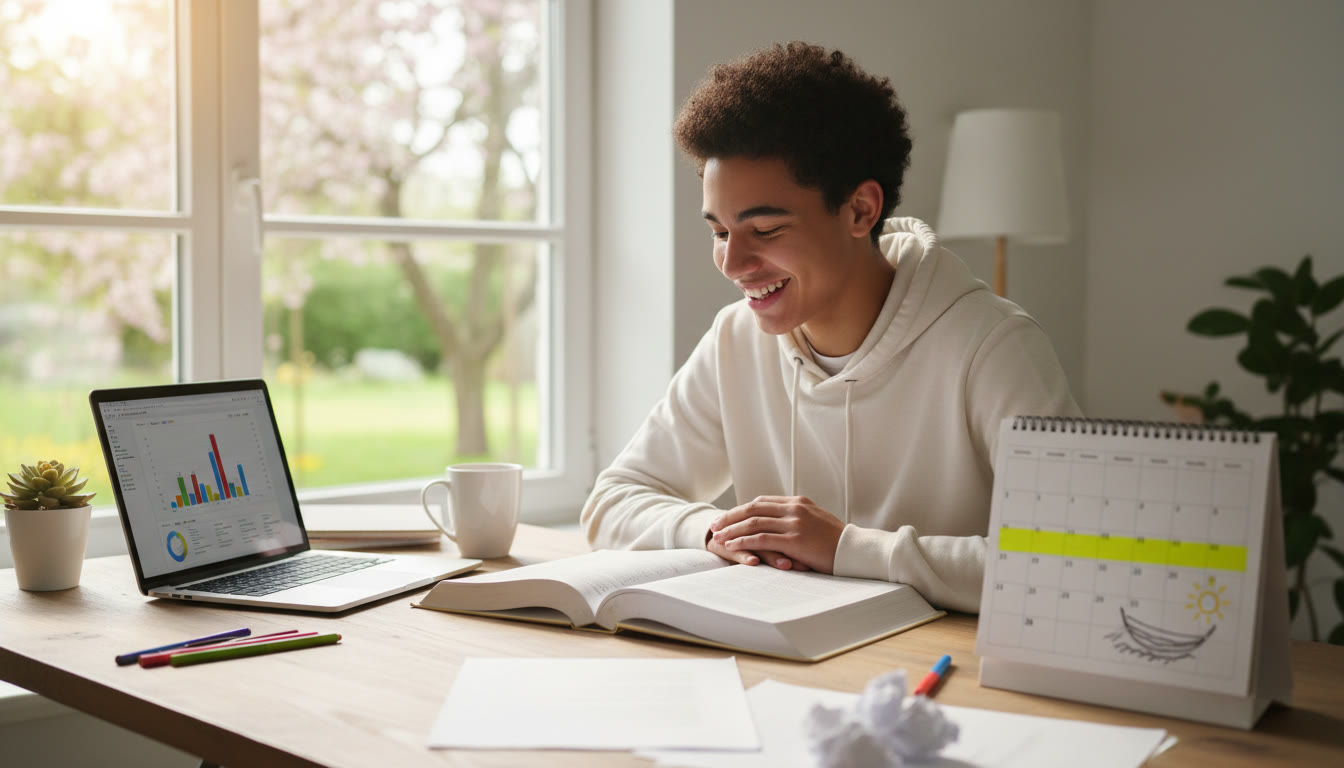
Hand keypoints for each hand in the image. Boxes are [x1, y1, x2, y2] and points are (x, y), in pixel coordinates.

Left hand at [708, 496, 844, 573]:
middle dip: (730, 516)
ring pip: (754, 522)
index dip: (741, 509)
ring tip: (718, 537)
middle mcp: (794, 508)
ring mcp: (794, 523)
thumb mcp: (816, 522)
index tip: (727, 517)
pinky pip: (762, 538)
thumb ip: (797, 519)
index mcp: (798, 502)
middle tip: (714, 524)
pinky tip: (732, 546)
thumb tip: (780, 523)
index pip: (762, 501)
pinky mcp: (795, 539)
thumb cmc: (836, 542)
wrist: (855, 550)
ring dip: (732, 529)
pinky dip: (744, 541)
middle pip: (753, 508)